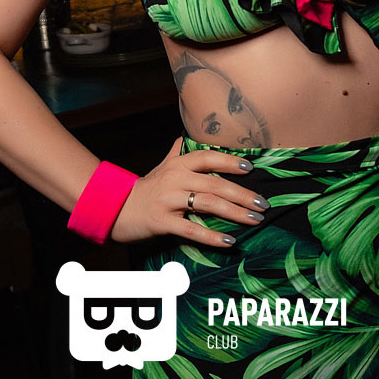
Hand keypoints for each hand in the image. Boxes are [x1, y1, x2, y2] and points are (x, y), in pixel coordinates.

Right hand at [108, 138, 267, 246]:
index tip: (250, 168)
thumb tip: (184, 137)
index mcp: (177, 164)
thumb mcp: (160, 167)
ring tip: (254, 219)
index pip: (207, 157)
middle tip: (262, 204)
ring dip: (234, 212)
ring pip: (207, 204)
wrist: (115, 208)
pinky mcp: (161, 222)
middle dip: (241, 194)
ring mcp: (167, 200)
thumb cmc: (144, 189)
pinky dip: (212, 236)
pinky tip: (229, 241)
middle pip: (214, 183)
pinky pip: (191, 230)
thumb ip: (176, 153)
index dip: (229, 161)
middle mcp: (174, 178)